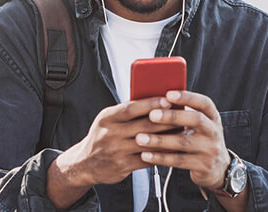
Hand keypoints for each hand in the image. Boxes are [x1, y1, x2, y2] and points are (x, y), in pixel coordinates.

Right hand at [51, 97, 178, 193]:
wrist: (84, 163)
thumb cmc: (101, 137)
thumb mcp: (107, 120)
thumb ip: (126, 112)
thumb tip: (154, 100)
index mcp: (107, 118)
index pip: (131, 108)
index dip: (151, 103)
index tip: (168, 100)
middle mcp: (110, 134)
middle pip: (144, 125)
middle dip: (167, 120)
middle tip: (183, 115)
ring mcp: (116, 151)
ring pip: (148, 143)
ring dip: (168, 137)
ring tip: (182, 132)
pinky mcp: (122, 166)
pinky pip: (147, 159)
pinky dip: (161, 154)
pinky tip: (172, 149)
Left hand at [135, 90, 230, 190]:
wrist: (218, 168)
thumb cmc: (200, 139)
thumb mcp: (199, 125)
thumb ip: (183, 114)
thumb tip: (155, 101)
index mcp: (212, 117)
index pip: (204, 102)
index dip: (187, 97)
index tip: (168, 94)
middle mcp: (214, 132)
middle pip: (195, 120)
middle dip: (173, 116)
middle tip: (152, 115)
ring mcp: (210, 150)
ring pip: (183, 142)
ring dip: (160, 140)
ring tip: (140, 138)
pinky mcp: (202, 166)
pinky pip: (178, 161)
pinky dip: (160, 158)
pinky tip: (145, 155)